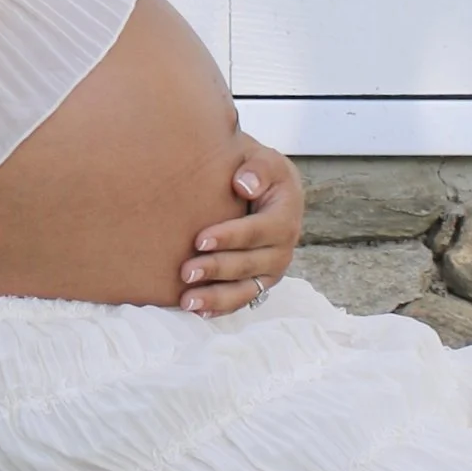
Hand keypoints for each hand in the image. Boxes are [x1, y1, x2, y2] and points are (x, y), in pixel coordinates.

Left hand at [179, 136, 303, 315]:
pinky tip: (198, 311)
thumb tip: (244, 184)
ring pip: (247, 289)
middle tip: (185, 272)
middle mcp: (282, 246)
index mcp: (285, 215)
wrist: (258, 185)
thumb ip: (258, 168)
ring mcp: (271, 268)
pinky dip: (220, 307)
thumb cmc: (256, 171)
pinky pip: (242, 299)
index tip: (199, 239)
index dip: (231, 237)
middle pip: (251, 264)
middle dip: (217, 269)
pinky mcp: (257, 281)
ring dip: (217, 296)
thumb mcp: (263, 160)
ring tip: (187, 301)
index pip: (259, 230)